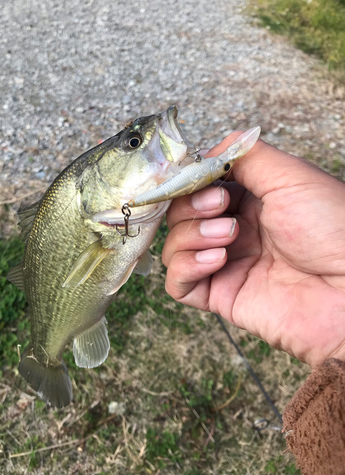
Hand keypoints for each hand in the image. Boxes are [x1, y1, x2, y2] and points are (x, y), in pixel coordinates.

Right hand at [162, 136, 344, 366]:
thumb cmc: (333, 229)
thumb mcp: (291, 176)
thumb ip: (247, 156)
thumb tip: (209, 150)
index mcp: (251, 200)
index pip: (198, 187)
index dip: (191, 182)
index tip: (201, 180)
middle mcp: (234, 230)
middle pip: (180, 215)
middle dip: (192, 207)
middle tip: (222, 208)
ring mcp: (225, 264)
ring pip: (174, 246)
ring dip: (192, 235)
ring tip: (230, 237)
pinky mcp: (221, 295)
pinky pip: (178, 284)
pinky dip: (186, 268)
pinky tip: (216, 260)